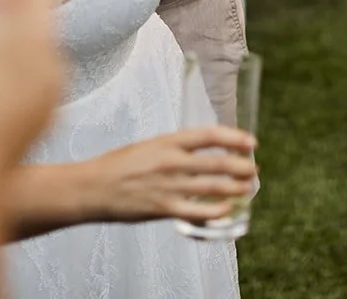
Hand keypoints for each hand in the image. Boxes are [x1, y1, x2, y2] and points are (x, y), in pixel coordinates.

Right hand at [91, 126, 258, 222]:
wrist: (92, 187)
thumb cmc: (118, 165)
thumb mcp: (149, 146)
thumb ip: (174, 148)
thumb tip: (201, 152)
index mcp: (167, 142)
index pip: (209, 135)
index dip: (233, 137)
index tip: (250, 142)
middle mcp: (171, 162)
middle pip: (216, 162)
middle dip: (240, 166)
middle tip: (253, 168)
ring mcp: (168, 186)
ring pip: (211, 187)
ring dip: (234, 188)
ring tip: (248, 188)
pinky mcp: (162, 208)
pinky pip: (196, 211)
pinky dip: (215, 211)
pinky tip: (226, 209)